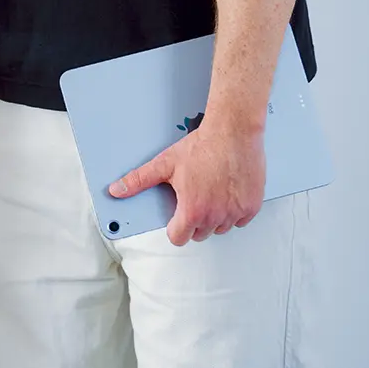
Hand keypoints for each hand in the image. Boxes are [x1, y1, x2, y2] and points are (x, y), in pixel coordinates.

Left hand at [108, 118, 265, 246]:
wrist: (232, 131)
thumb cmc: (201, 146)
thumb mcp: (165, 163)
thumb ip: (139, 180)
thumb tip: (116, 191)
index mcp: (192, 211)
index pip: (178, 238)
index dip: (175, 226)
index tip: (177, 215)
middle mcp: (214, 217)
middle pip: (200, 233)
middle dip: (195, 219)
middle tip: (194, 194)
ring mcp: (235, 213)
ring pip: (220, 227)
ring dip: (215, 215)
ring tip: (211, 188)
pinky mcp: (251, 207)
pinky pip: (240, 220)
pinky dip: (234, 209)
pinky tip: (227, 189)